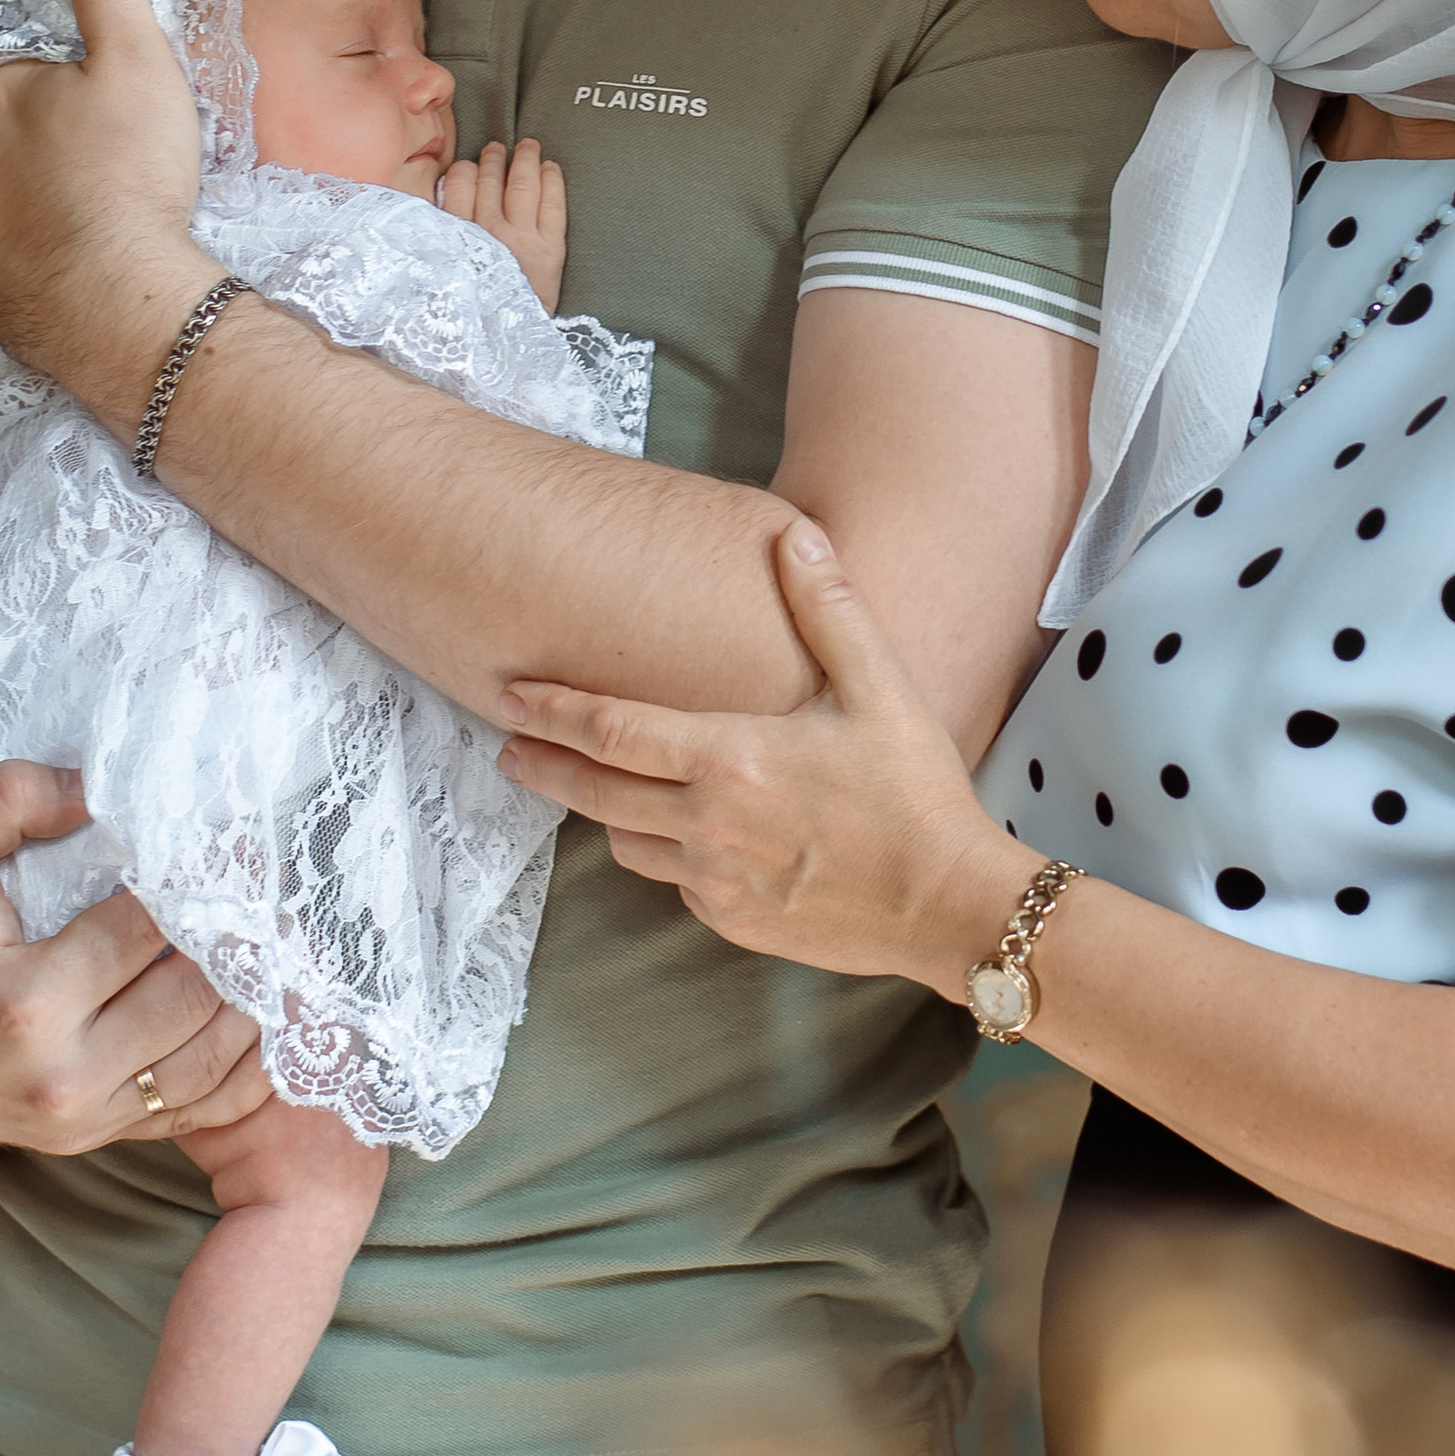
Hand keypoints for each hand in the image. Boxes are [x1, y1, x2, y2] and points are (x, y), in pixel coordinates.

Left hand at [0, 0, 213, 431]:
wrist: (122, 306)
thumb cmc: (134, 178)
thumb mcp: (137, 60)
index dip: (23, 66)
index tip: (59, 82)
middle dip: (21, 133)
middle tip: (84, 151)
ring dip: (19, 193)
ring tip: (82, 210)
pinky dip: (20, 249)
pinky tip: (66, 258)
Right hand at [0, 762, 274, 1148]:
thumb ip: (13, 798)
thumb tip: (98, 786)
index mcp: (25, 1002)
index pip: (148, 930)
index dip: (199, 880)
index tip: (230, 843)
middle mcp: (60, 1074)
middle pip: (193, 998)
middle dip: (236, 938)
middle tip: (264, 890)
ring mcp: (78, 1118)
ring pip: (210, 1061)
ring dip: (251, 1001)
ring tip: (268, 943)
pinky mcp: (86, 1138)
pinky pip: (194, 1111)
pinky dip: (239, 1067)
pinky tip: (257, 1016)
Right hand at [440, 135, 566, 310]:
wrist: (498, 346)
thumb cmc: (461, 311)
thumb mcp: (435, 271)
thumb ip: (434, 237)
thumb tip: (434, 205)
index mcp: (455, 235)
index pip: (458, 183)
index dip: (464, 170)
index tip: (467, 168)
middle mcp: (487, 231)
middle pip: (490, 180)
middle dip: (493, 159)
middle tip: (496, 148)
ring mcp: (521, 239)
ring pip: (521, 185)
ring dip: (524, 160)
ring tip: (527, 146)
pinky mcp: (550, 250)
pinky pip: (553, 205)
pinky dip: (552, 182)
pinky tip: (551, 167)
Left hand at [496, 520, 1028, 984]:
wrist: (946, 901)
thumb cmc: (914, 791)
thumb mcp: (879, 687)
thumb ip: (828, 609)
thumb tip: (795, 535)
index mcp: (729, 758)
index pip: (611, 730)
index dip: (553, 709)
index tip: (509, 695)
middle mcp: (706, 823)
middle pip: (592, 791)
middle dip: (542, 764)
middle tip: (508, 745)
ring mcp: (714, 879)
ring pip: (626, 842)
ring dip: (605, 811)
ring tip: (597, 786)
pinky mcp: (731, 920)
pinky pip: (674, 882)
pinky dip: (667, 854)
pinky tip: (685, 835)